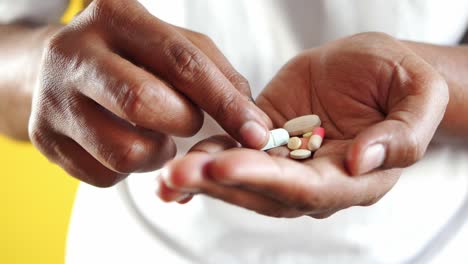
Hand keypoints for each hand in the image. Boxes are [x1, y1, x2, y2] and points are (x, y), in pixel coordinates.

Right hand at [29, 0, 269, 186]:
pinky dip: (130, 168)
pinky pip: (106, 175)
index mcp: (117, 17)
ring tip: (154, 132)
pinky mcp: (44, 139)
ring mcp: (53, 98)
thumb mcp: (175, 48)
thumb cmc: (135, 57)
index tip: (258, 134)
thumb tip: (255, 125)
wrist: (66, 68)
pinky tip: (126, 142)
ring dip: (157, 152)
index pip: (181, 62)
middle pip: (144, 103)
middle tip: (186, 120)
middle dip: (183, 122)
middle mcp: (75, 53)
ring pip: (126, 151)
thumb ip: (218, 77)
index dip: (225, 103)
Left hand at [157, 32, 447, 217]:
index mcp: (355, 177)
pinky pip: (236, 154)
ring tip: (168, 175)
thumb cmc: (399, 78)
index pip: (308, 187)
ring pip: (245, 180)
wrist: (371, 69)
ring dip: (205, 179)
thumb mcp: (418, 94)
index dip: (266, 179)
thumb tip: (362, 161)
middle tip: (178, 173)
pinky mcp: (268, 141)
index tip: (225, 166)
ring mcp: (288, 163)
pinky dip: (208, 161)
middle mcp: (317, 180)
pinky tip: (179, 165)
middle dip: (221, 185)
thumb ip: (403, 133)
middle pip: (266, 192)